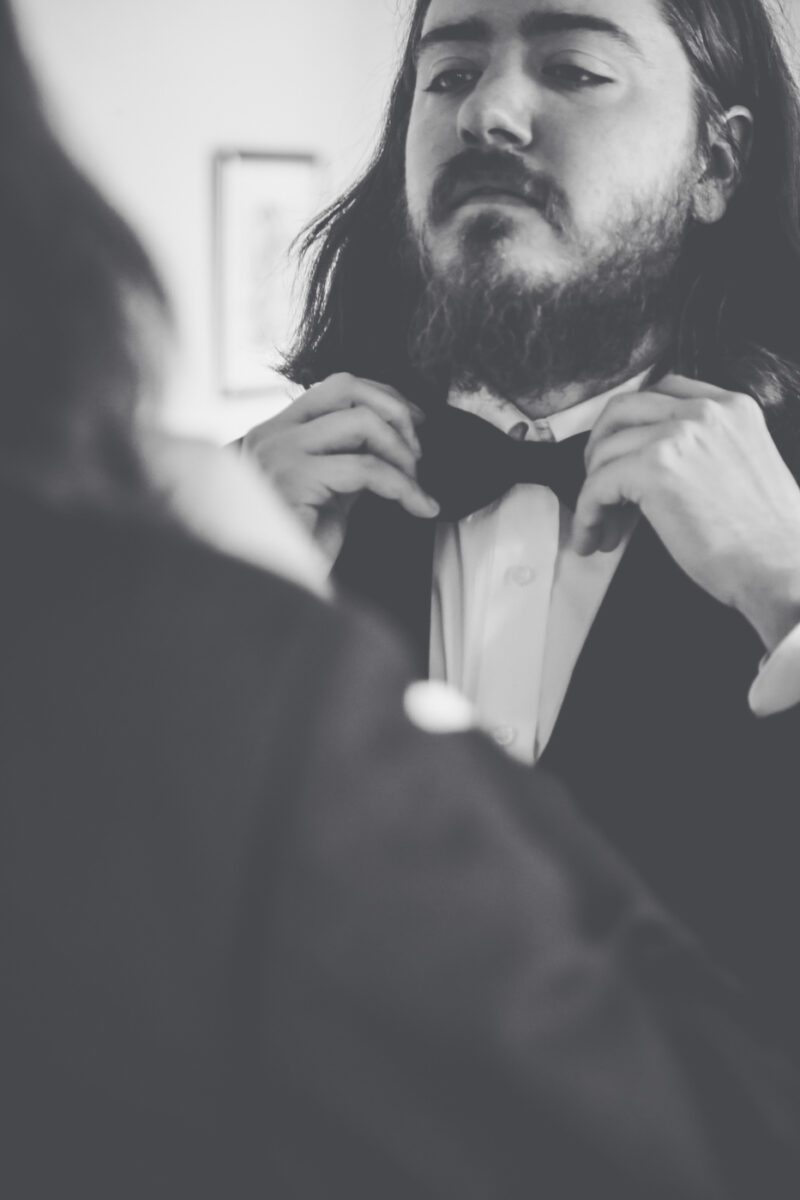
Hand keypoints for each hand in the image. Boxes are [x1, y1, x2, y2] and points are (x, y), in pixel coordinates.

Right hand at [242, 374, 438, 560]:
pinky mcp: (294, 479)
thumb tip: (395, 435)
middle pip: (348, 390)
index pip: (336, 386)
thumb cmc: (305, 544)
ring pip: (362, 424)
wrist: (281, 590)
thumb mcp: (332, 487)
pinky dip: (404, 487)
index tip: (417, 421)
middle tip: (418, 454)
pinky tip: (420, 506)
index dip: (384, 396)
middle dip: (396, 415)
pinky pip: (367, 469)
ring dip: (402, 453)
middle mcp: (271, 434)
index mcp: (276, 431)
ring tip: (414, 484)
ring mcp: (278, 453)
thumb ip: (351, 455)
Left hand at [573, 375, 799, 650]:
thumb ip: (707, 451)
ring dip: (593, 492)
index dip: (633, 426)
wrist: (781, 568)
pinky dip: (586, 514)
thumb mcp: (745, 468)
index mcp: (732, 407)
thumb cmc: (767, 540)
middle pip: (623, 409)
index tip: (622, 457)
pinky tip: (592, 537)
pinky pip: (596, 486)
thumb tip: (658, 467)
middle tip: (597, 486)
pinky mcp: (654, 469)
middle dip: (600, 448)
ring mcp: (678, 436)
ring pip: (604, 452)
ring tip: (600, 528)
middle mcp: (704, 412)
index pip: (663, 392)